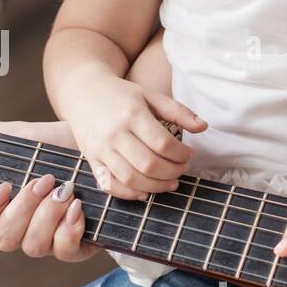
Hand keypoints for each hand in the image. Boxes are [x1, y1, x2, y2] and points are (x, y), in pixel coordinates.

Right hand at [0, 113, 98, 261]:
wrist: (98, 145)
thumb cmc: (49, 146)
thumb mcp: (13, 135)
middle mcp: (15, 229)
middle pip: (2, 240)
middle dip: (22, 210)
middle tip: (42, 180)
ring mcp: (44, 240)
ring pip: (32, 247)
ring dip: (47, 216)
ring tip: (64, 188)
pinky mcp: (74, 245)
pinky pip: (64, 253)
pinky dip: (69, 230)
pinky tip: (77, 207)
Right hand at [65, 75, 205, 200]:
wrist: (83, 92)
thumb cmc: (121, 95)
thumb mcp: (150, 95)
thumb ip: (177, 111)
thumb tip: (203, 126)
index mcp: (132, 114)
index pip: (163, 144)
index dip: (182, 155)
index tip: (189, 155)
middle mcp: (114, 133)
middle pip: (148, 165)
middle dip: (172, 172)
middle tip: (182, 169)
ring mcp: (101, 149)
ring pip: (131, 179)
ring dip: (156, 187)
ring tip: (171, 182)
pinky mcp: (91, 160)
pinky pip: (109, 185)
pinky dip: (128, 194)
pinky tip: (145, 192)